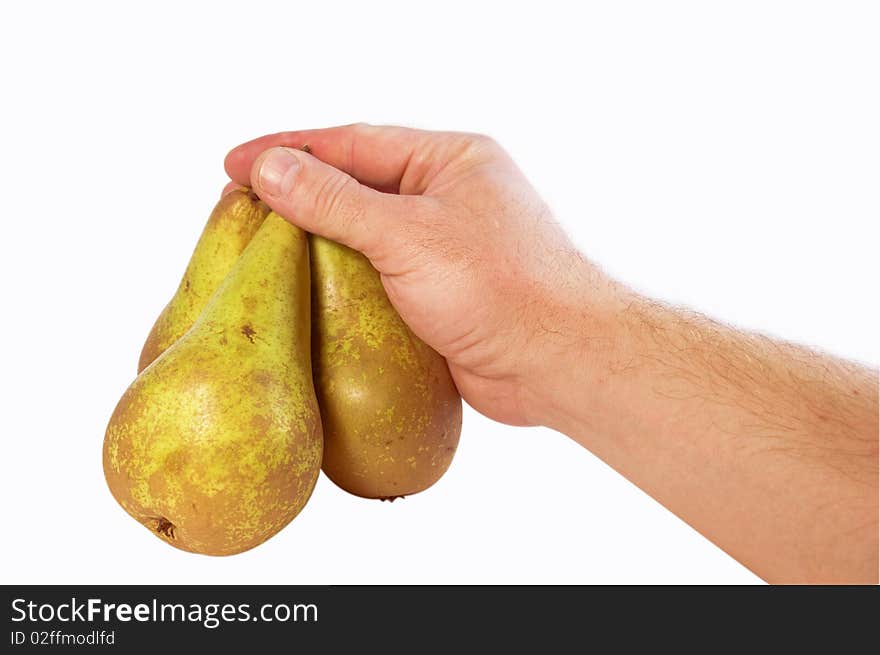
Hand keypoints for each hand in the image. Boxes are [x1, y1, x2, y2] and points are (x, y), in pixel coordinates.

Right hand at [225, 124, 614, 426]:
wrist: (558, 363)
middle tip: (238, 205)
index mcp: (450, 160)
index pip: (353, 143)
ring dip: (317, 241)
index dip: (289, 150)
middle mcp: (447, 196)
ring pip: (364, 236)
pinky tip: (305, 291)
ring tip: (259, 247)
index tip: (236, 164)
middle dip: (299, 193)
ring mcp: (444, 247)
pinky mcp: (439, 293)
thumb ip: (337, 202)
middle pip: (356, 186)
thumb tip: (273, 169)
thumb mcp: (409, 236)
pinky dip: (341, 283)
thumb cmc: (502, 288)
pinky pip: (378, 278)